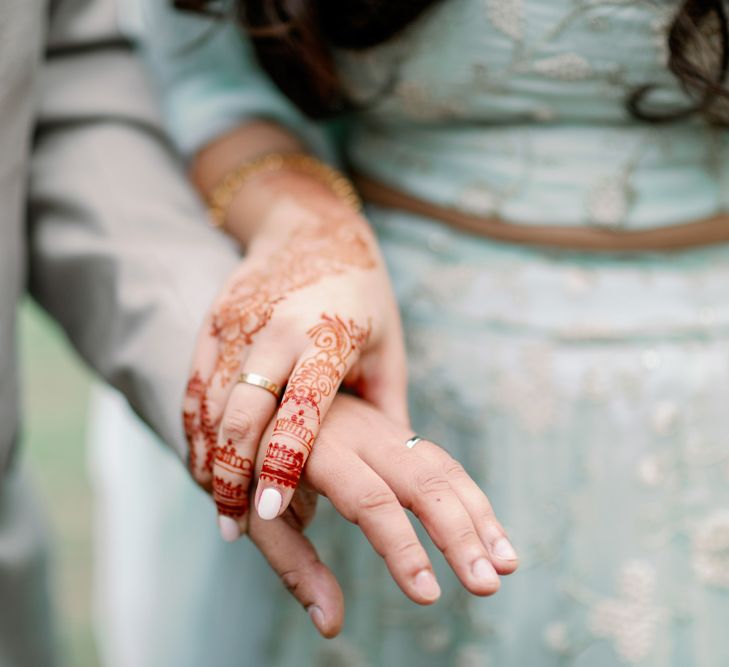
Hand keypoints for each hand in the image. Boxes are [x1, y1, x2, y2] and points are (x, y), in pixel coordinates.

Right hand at [183, 194, 407, 539]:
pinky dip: (196, 427)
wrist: (310, 225)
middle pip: (241, 407)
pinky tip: (202, 463)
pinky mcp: (215, 320)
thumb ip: (388, 403)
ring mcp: (236, 321)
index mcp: (325, 333)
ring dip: (208, 457)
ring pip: (210, 400)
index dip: (284, 457)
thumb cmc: (363, 291)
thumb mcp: (388, 343)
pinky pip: (197, 382)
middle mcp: (274, 327)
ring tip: (217, 507)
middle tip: (234, 524)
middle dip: (232, 470)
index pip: (300, 404)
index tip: (271, 510)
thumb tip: (401, 463)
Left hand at [247, 394, 518, 637]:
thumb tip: (331, 623)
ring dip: (478, 516)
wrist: (264, 398)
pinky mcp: (399, 432)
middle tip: (488, 584)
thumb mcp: (258, 514)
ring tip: (507, 565)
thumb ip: (293, 564)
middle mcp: (359, 433)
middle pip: (421, 479)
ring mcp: (384, 428)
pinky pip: (443, 463)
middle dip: (459, 533)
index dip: (401, 547)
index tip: (427, 594)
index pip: (370, 500)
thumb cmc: (255, 466)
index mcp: (317, 450)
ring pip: (442, 467)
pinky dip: (472, 500)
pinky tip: (493, 535)